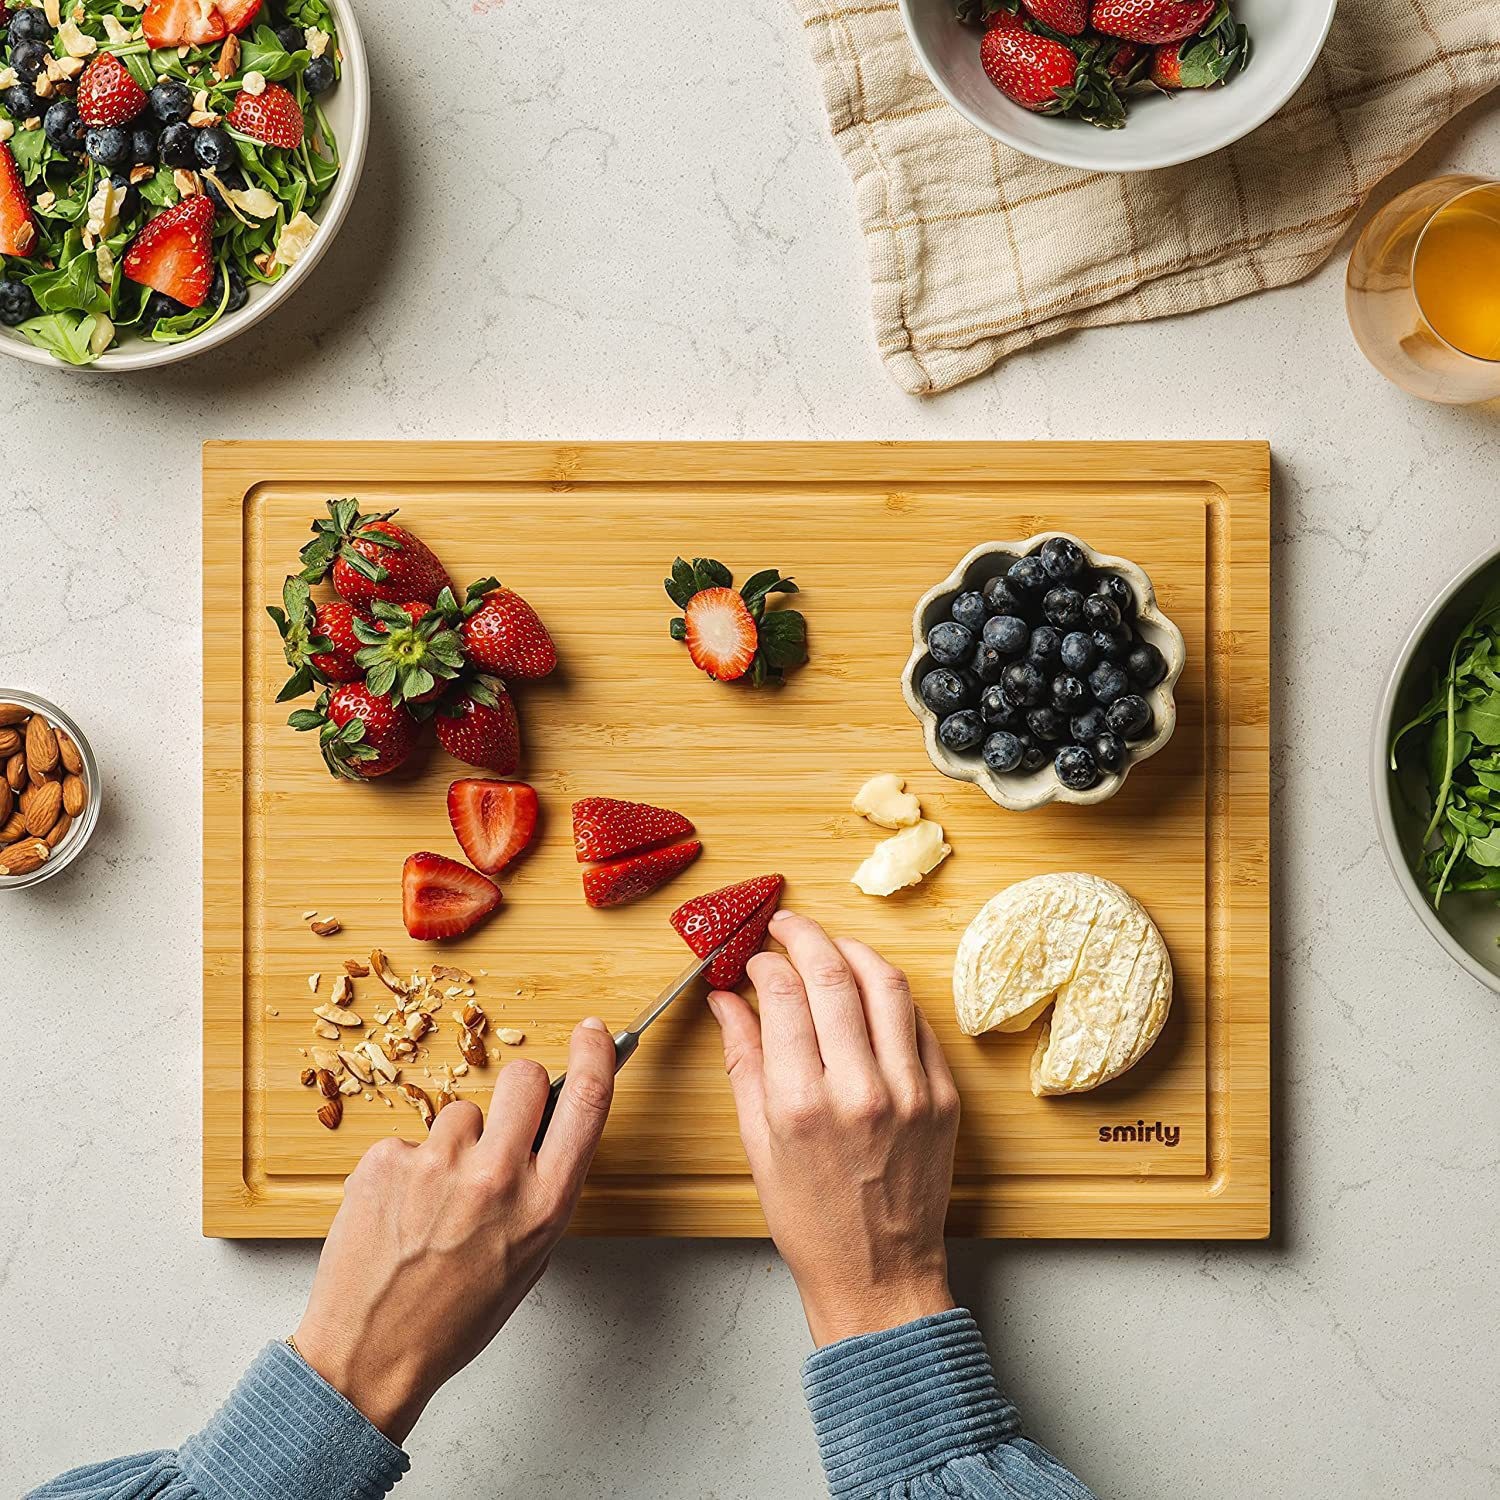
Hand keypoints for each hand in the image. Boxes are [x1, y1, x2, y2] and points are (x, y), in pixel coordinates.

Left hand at [291, 1019, 615, 1441]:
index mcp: (543, 1204)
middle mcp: (496, 1176)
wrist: (370, 1352)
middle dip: (519, 1090)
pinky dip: (409, 1168)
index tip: (593, 1033)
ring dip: (455, 1142)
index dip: (595, 1056)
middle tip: (503, 1125)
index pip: (586, 1102)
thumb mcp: (530, 1258)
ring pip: (461, 1112)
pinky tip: (402, 1211)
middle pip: (524, 1077)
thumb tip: (550, 1130)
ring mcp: (436, 1163)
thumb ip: (544, 1189)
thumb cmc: (455, 1316)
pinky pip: (411, 1139)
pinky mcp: (386, 1159)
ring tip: (436, 1201)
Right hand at [708, 911, 959, 1347]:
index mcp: (801, 1103)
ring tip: (831, 945)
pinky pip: (918, 1023)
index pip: (782, 994)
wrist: (878, 1275)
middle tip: (787, 926)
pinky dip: (890, 995)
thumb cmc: (809, 1219)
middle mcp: (859, 1090)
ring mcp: (910, 1091)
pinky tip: (869, 989)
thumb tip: (725, 999)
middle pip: (833, 975)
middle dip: (804, 936)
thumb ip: (743, 1060)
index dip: (764, 961)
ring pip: (886, 984)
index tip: (754, 957)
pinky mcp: (944, 1097)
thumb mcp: (758, 1142)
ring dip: (853, 951)